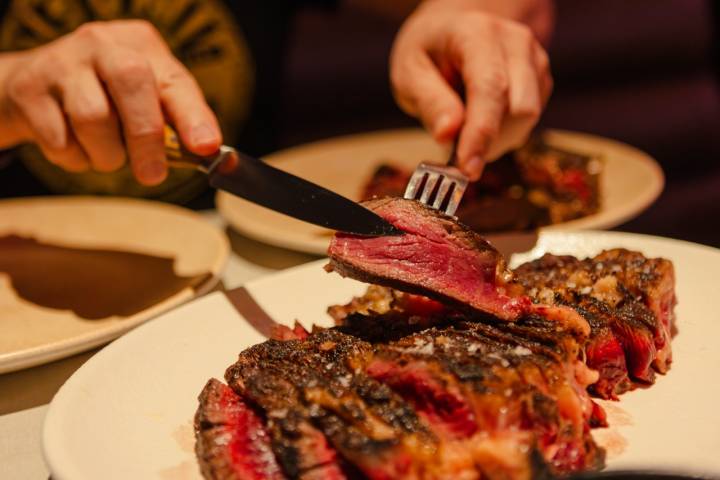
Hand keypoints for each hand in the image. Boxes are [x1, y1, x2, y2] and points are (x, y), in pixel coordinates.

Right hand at [0, 20, 220, 185]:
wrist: (33, 87)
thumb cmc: (107, 97)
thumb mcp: (147, 98)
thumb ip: (176, 121)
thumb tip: (209, 152)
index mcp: (141, 45)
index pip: (174, 80)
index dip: (192, 115)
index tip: (206, 146)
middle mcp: (102, 44)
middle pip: (132, 84)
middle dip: (146, 137)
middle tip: (152, 175)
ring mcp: (62, 63)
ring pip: (93, 117)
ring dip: (107, 154)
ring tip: (109, 155)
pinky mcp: (29, 90)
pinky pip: (59, 138)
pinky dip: (75, 158)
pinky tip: (77, 147)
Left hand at [390, 0, 552, 179]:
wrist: (450, 32)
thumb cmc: (427, 53)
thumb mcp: (409, 74)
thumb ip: (429, 102)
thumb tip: (448, 134)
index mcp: (477, 33)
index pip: (489, 88)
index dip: (481, 132)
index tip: (467, 167)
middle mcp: (514, 42)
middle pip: (520, 107)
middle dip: (490, 141)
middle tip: (458, 157)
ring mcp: (533, 59)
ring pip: (528, 118)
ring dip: (496, 140)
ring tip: (465, 135)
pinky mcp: (541, 79)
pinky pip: (529, 121)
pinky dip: (504, 135)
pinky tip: (481, 125)